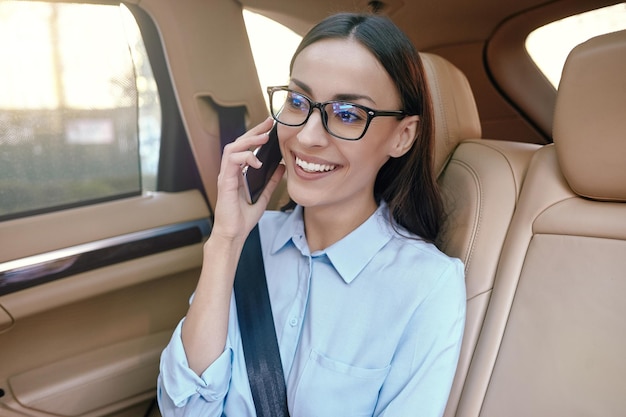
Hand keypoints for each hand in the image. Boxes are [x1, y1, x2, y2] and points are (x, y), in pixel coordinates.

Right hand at [210, 117, 285, 243]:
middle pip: (238, 142)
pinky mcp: (225, 183)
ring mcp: (225, 176)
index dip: (257, 135)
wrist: (233, 234)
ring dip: (248, 140)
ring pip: (232, 148)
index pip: (245, 147)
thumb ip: (271, 181)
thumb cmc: (242, 218)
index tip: (270, 126)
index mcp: (237, 173)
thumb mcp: (262, 196)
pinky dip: (245, 158)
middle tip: (269, 123)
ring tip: (264, 138)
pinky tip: (257, 161)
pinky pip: (232, 162)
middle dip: (254, 131)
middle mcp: (229, 171)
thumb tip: (282, 167)